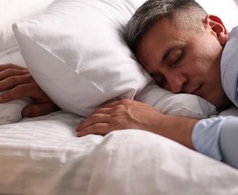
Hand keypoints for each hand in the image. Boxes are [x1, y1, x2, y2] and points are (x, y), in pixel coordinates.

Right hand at [0, 63, 58, 116]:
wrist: (60, 85)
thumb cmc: (53, 98)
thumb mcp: (47, 107)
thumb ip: (36, 110)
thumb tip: (23, 112)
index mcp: (36, 87)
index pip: (20, 90)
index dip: (9, 95)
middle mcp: (31, 77)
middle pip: (13, 79)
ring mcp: (28, 72)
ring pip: (10, 72)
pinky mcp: (25, 69)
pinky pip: (12, 66)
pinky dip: (1, 67)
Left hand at [76, 98, 198, 148]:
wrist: (158, 125)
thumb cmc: (155, 120)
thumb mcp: (144, 108)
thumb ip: (135, 109)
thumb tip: (133, 113)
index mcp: (125, 103)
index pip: (108, 106)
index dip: (99, 111)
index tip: (94, 115)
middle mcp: (118, 108)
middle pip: (98, 111)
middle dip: (89, 117)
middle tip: (83, 123)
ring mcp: (115, 117)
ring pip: (95, 119)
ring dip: (85, 124)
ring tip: (79, 129)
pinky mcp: (114, 127)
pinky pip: (96, 128)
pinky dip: (87, 130)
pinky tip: (81, 133)